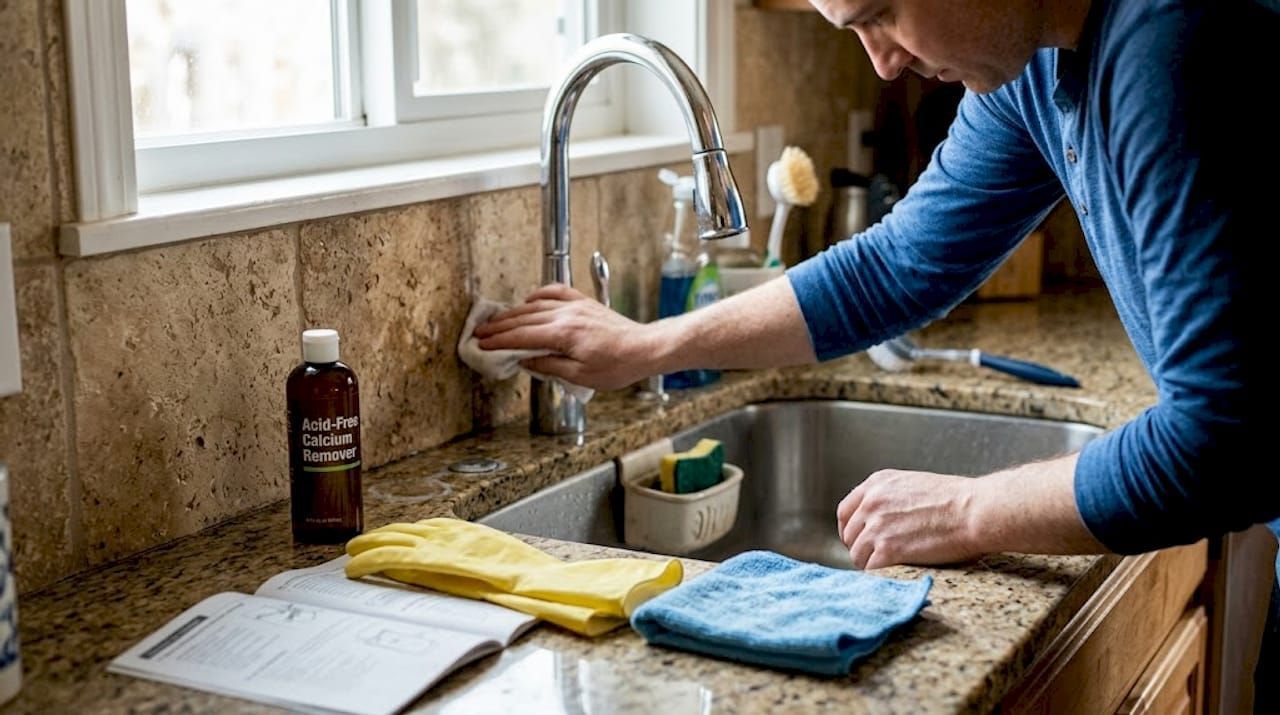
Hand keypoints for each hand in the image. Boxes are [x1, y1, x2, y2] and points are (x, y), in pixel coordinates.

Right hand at [473, 284, 662, 389]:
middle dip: (499, 326)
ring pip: (536, 305)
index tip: (483, 343)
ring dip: (513, 312)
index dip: (500, 340)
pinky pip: (556, 292)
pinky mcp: (584, 303)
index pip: (522, 337)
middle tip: (480, 332)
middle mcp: (566, 315)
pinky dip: (539, 294)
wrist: (644, 348)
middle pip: (524, 319)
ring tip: (497, 320)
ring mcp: (576, 306)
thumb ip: (550, 367)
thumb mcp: (581, 376)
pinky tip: (529, 299)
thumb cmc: (617, 366)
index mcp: (563, 335)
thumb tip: (526, 361)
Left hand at [835, 469, 980, 569]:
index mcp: (876, 484)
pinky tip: (894, 573)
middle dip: (862, 548)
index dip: (851, 530)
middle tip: (878, 558)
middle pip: (850, 536)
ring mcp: (877, 527)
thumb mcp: (913, 485)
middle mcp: (871, 503)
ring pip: (857, 555)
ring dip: (870, 564)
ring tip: (890, 567)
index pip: (845, 512)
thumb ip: (891, 498)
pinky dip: (879, 575)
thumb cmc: (956, 500)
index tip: (860, 540)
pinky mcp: (887, 549)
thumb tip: (881, 519)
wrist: (974, 511)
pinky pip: (870, 570)